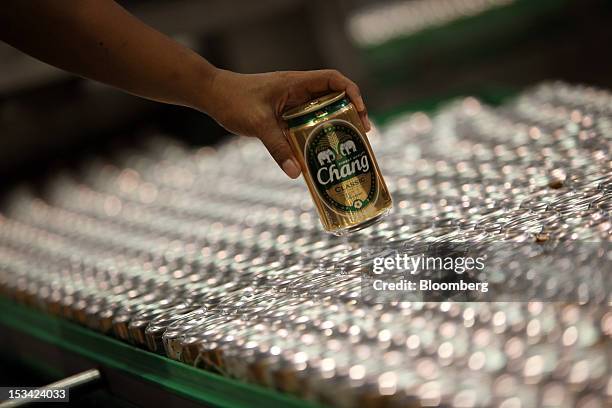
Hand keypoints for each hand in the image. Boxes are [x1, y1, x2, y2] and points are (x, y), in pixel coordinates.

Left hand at [204, 69, 369, 178]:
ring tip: (345, 147)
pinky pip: (304, 124)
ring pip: (320, 113)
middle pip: (332, 98)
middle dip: (348, 114)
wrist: (212, 95)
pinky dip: (313, 137)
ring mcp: (290, 103)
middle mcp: (297, 91)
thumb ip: (277, 147)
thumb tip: (296, 173)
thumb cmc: (233, 100)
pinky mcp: (282, 115)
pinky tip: (316, 155)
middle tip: (359, 135)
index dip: (352, 92)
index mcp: (296, 83)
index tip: (360, 111)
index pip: (333, 79)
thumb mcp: (258, 124)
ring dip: (333, 127)